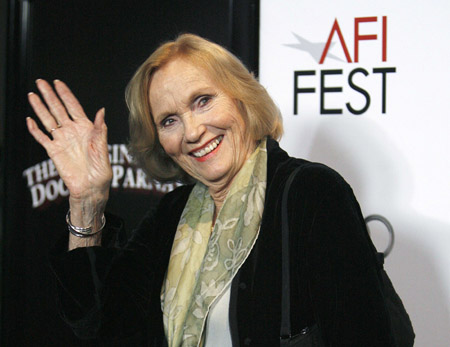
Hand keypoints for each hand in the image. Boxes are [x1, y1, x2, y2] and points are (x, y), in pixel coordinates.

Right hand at [27, 79, 111, 210]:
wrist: (91, 188)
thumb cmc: (101, 170)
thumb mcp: (103, 148)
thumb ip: (100, 130)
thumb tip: (101, 110)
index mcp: (86, 128)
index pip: (73, 107)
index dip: (65, 94)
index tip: (57, 82)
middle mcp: (72, 132)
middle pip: (58, 109)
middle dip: (49, 95)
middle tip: (40, 82)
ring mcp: (62, 140)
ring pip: (48, 120)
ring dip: (40, 108)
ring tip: (32, 95)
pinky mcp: (54, 152)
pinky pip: (42, 138)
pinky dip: (35, 130)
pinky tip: (29, 120)